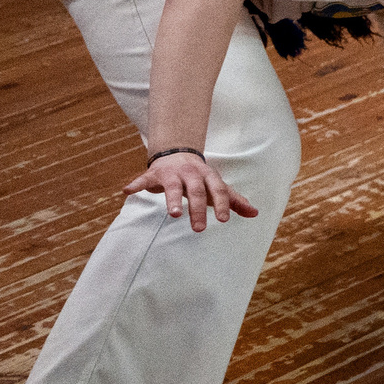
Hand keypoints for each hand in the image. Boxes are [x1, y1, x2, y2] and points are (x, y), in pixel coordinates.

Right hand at [123, 151, 260, 234]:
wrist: (178, 154)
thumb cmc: (201, 178)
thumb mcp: (217, 186)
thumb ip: (234, 200)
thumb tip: (255, 213)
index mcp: (209, 176)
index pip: (218, 189)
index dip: (221, 204)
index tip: (223, 220)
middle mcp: (191, 173)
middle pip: (195, 191)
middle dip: (197, 209)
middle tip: (199, 229)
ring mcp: (171, 173)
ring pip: (172, 186)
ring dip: (172, 199)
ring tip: (173, 214)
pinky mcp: (153, 174)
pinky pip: (143, 179)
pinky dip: (136, 184)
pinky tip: (127, 191)